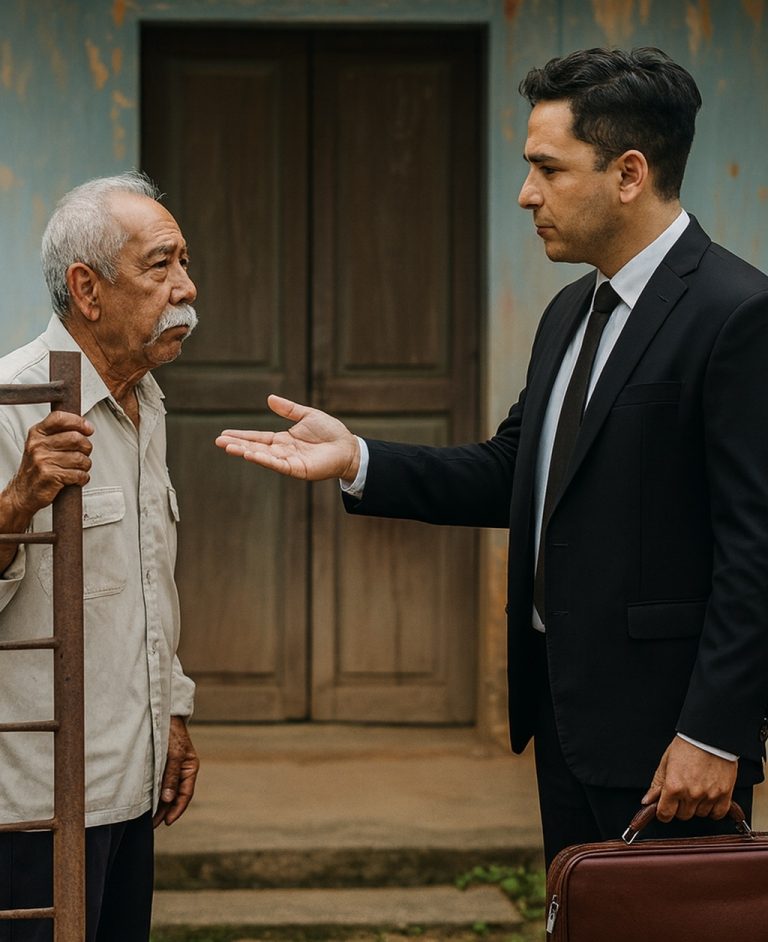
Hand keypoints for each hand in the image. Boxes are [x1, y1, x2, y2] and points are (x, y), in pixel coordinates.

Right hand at [4, 411, 93, 520]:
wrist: (22, 493)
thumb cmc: (36, 468)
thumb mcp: (41, 445)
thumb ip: (59, 434)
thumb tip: (85, 427)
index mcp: (37, 433)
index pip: (60, 418)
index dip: (79, 422)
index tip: (88, 429)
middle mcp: (38, 445)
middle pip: (76, 438)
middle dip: (86, 448)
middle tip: (83, 454)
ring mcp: (43, 460)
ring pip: (80, 458)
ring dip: (85, 465)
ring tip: (78, 469)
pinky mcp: (50, 476)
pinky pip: (78, 474)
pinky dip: (82, 478)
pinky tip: (75, 479)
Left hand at [153, 716, 198, 827]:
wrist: (163, 714)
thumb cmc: (171, 733)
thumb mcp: (173, 755)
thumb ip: (170, 777)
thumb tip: (167, 799)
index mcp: (190, 768)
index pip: (185, 794)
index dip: (177, 809)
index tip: (167, 822)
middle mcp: (182, 771)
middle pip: (175, 795)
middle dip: (165, 811)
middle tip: (153, 825)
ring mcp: (172, 769)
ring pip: (166, 791)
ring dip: (159, 805)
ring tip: (148, 819)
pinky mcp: (161, 766)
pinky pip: (159, 784)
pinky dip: (154, 794)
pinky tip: (147, 802)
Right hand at [215, 394, 360, 482]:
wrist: (348, 447)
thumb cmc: (330, 432)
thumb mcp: (307, 415)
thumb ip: (288, 409)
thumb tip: (270, 398)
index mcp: (283, 440)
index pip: (257, 437)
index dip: (241, 436)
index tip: (224, 434)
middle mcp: (283, 451)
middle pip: (255, 447)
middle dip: (237, 445)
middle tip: (218, 441)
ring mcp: (289, 462)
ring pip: (263, 457)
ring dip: (246, 452)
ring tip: (229, 448)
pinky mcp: (298, 470)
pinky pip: (278, 465)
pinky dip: (264, 460)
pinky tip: (251, 455)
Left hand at [642, 736, 736, 822]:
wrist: (709, 737)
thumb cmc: (687, 746)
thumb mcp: (666, 762)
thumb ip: (657, 784)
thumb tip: (648, 801)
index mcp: (674, 786)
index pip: (665, 814)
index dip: (663, 813)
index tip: (664, 809)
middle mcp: (691, 794)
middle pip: (683, 816)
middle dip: (679, 807)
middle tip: (682, 793)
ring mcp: (709, 795)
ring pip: (700, 815)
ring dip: (696, 807)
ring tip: (696, 789)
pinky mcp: (724, 794)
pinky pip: (717, 814)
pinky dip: (713, 810)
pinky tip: (708, 798)